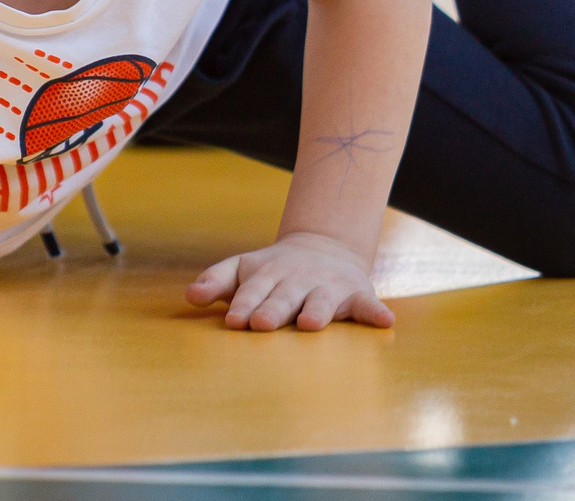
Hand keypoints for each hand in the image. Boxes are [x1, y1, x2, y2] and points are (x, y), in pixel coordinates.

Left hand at [185, 231, 393, 331]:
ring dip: (317, 311)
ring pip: (322, 301)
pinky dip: (377, 313)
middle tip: (261, 325)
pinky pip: (369, 305)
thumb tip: (190, 296)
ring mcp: (328, 287)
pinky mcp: (357, 294)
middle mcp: (299, 279)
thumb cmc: (273, 271)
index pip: (253, 290)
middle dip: (273, 309)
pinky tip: (385, 322)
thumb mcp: (243, 269)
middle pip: (284, 296)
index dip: (244, 304)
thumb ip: (216, 281)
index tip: (233, 321)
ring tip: (310, 324)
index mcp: (269, 274)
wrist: (323, 248)